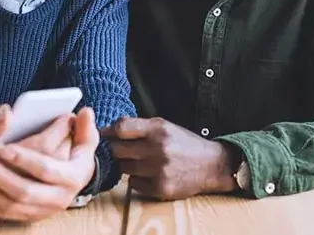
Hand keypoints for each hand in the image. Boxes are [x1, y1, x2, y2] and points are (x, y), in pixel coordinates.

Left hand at [0, 107, 98, 221]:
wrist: (68, 182)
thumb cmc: (74, 154)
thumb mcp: (83, 141)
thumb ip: (84, 128)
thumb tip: (84, 112)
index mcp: (73, 176)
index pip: (46, 169)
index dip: (25, 159)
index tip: (5, 149)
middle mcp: (60, 197)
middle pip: (25, 191)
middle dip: (0, 176)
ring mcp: (44, 210)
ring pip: (12, 205)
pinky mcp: (31, 216)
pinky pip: (6, 213)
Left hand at [101, 117, 238, 199]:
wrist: (211, 165)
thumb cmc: (184, 143)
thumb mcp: (164, 126)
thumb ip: (139, 126)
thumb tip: (109, 130)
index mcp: (158, 128)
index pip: (121, 127)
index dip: (108, 132)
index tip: (103, 135)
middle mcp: (158, 148)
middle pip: (117, 150)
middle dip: (113, 150)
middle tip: (113, 150)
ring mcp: (159, 170)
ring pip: (124, 168)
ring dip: (126, 165)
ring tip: (137, 161)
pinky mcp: (161, 188)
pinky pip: (134, 184)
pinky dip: (137, 179)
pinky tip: (148, 174)